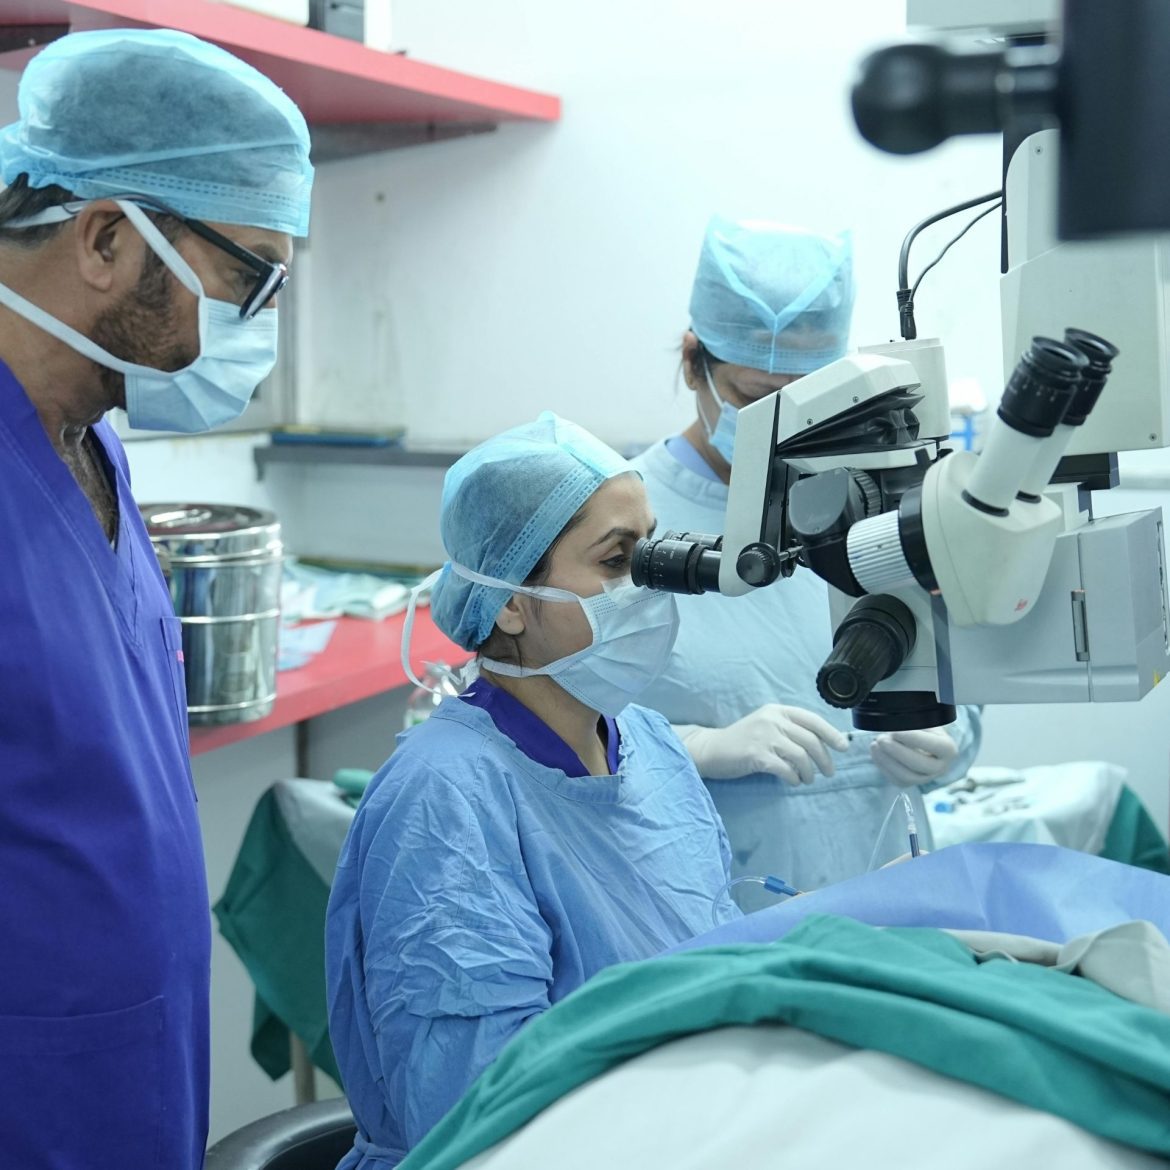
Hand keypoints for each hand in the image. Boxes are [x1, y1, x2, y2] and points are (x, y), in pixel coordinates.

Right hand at [679, 705, 848, 785]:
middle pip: (810, 740)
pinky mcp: (755, 754)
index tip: (843, 747)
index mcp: (777, 710)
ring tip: (808, 780)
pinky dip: (794, 778)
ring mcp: (763, 736)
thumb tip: (822, 745)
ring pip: (800, 756)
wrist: (712, 749)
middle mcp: (772, 720)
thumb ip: (789, 730)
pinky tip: (794, 782)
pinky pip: (785, 769)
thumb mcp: (766, 726)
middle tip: (829, 773)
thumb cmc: (742, 740)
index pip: (812, 719)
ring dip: (809, 772)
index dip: (831, 733)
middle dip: (824, 759)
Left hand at [870, 727, 957, 786]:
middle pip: (919, 764)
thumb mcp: (924, 720)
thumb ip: (914, 721)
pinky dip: (883, 766)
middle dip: (897, 752)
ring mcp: (926, 778)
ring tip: (875, 744)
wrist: (924, 741)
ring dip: (887, 761)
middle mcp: (941, 767)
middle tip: (881, 739)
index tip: (895, 731)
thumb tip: (896, 721)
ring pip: (907, 777)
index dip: (914, 739)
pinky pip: (897, 780)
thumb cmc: (924, 728)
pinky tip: (876, 753)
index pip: (934, 745)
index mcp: (948, 749)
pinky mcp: (912, 783)